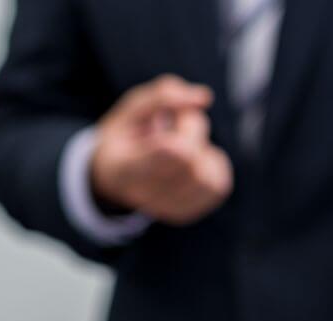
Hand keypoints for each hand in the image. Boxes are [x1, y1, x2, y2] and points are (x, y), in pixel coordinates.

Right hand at [90, 74, 232, 224]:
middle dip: (189, 127)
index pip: (162, 156)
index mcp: (122, 167)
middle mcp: (142, 195)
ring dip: (202, 150)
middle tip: (170, 125)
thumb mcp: (131, 108)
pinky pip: (218, 185)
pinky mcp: (186, 213)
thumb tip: (205, 98)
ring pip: (207, 174)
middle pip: (190, 155)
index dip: (176, 143)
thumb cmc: (126, 137)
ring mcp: (165, 208)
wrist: (113, 179)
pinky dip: (211, 166)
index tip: (171, 138)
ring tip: (180, 145)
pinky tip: (191, 164)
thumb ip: (163, 95)